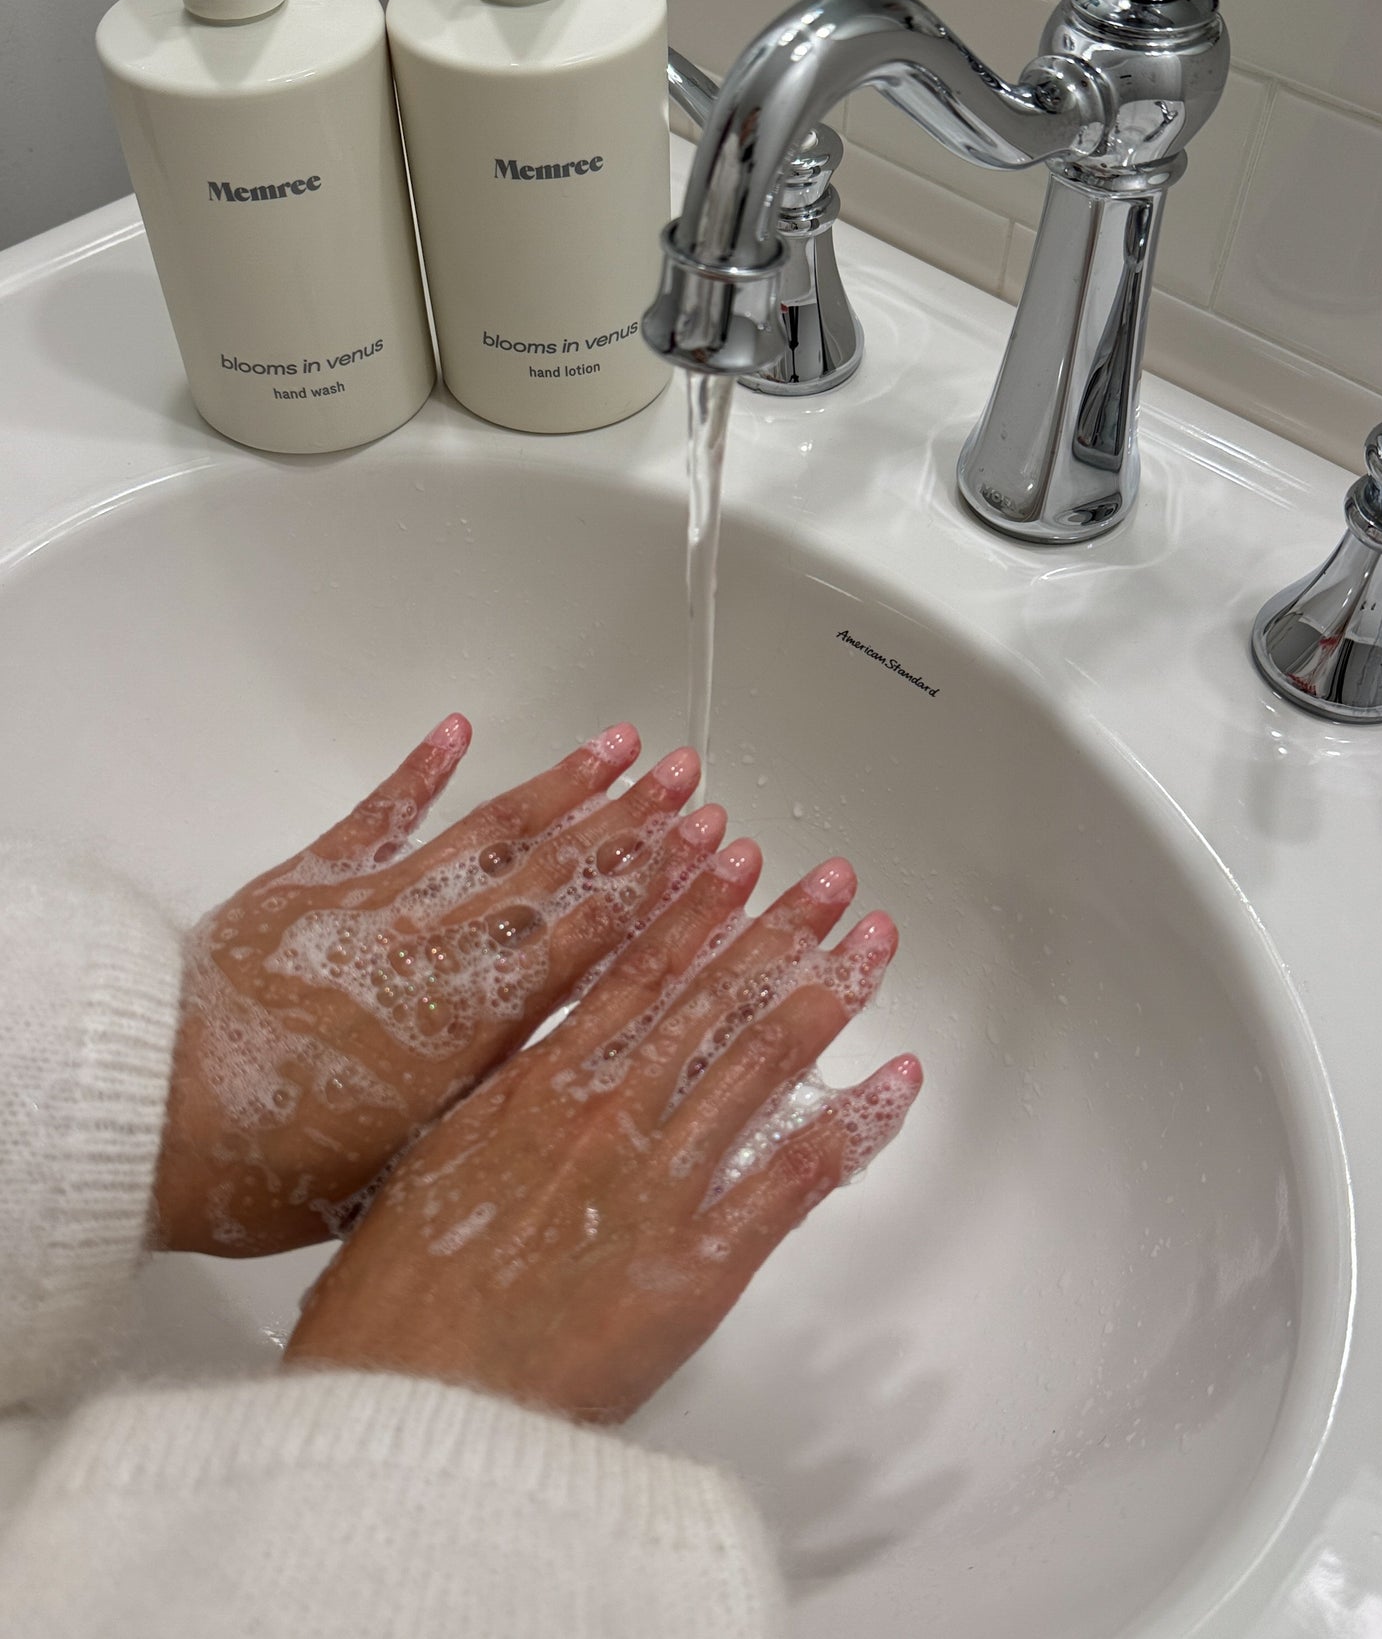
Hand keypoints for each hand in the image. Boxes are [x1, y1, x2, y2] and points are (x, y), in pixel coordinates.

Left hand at [155, 717, 721, 1255]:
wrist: (151, 1121)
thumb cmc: (267, 1168)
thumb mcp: (410, 1165)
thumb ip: (492, 1101)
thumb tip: (564, 1072)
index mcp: (468, 1025)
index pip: (591, 938)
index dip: (661, 889)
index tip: (715, 850)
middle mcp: (438, 950)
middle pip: (558, 871)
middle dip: (637, 824)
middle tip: (697, 779)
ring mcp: (379, 904)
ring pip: (491, 832)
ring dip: (563, 785)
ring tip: (621, 743)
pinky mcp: (311, 880)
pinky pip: (378, 813)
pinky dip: (419, 770)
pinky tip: (460, 728)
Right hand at [285, 840, 921, 1422]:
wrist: (406, 1401)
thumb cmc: (397, 1299)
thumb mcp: (432, 1162)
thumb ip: (500, 1103)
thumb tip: (541, 1062)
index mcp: (539, 1087)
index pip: (636, 971)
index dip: (696, 909)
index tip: (732, 859)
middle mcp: (608, 1117)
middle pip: (713, 999)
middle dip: (780, 929)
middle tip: (828, 878)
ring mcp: (659, 1184)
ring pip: (760, 1064)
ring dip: (825, 993)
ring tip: (868, 940)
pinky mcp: (700, 1263)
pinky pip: (794, 1179)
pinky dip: (853, 1124)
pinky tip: (895, 1079)